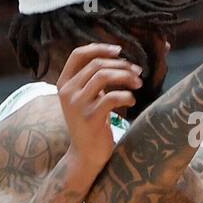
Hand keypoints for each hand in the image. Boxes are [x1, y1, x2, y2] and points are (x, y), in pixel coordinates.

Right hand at [56, 43, 141, 172]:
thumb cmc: (91, 122)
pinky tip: (133, 101)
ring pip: (103, 76)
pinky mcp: (90, 118)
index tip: (119, 50)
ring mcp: (77, 104)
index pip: (78, 54)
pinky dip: (127, 96)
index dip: (99, 48)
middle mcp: (67, 92)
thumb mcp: (85, 97)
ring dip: (125, 76)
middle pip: (96, 64)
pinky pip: (112, 98)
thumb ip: (92, 79)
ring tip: (138, 83)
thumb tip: (118, 58)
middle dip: (121, 64)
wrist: (85, 154)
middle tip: (137, 71)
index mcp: (63, 83)